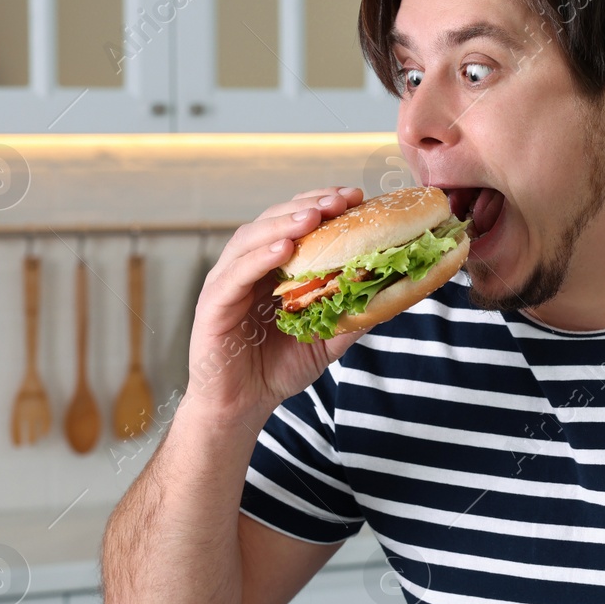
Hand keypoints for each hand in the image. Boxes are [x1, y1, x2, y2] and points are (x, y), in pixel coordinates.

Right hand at [182, 187, 366, 428]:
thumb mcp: (326, 339)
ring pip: (250, 240)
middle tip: (340, 199)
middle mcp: (247, 268)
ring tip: (313, 216)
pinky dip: (258, 258)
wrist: (241, 407)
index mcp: (272, 268)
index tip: (355, 196)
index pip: (296, 224)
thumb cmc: (277, 368)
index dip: (322, 205)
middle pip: (273, 221)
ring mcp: (226, 284)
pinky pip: (234, 275)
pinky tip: (283, 249)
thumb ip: (353, 315)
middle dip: (308, 205)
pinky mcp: (212, 306)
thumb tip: (392, 294)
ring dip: (283, 223)